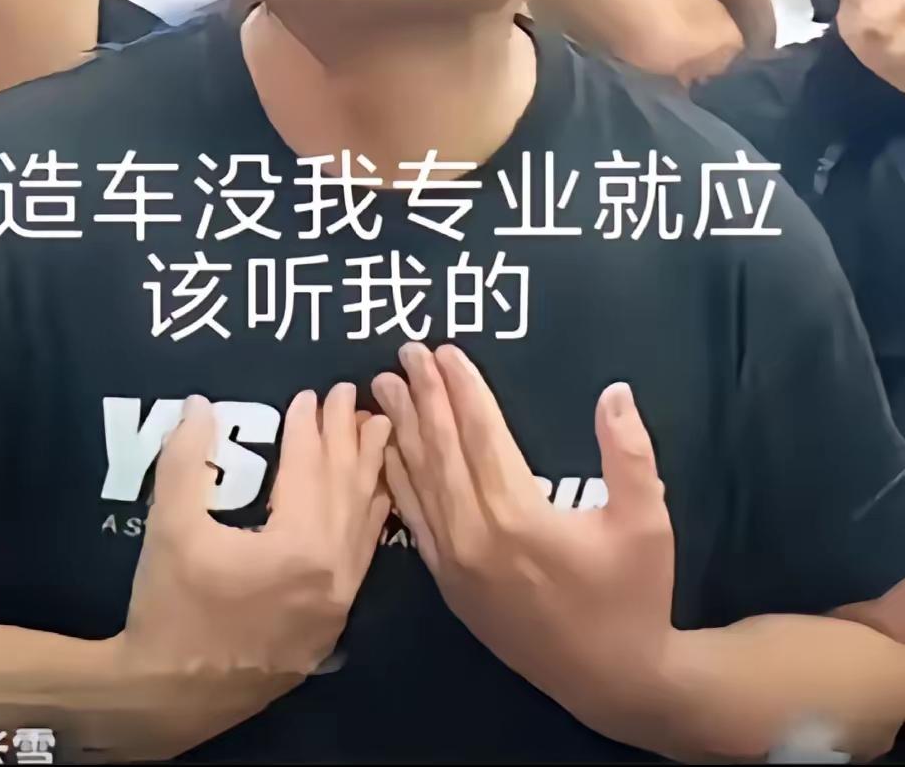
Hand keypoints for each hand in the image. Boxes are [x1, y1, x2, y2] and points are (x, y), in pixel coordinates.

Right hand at [114, 385, 390, 753]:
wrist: (168, 697)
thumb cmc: (169, 609)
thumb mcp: (169, 527)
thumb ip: (185, 461)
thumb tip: (200, 406)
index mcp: (298, 549)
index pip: (310, 469)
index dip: (310, 426)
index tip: (313, 392)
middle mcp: (331, 575)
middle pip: (346, 488)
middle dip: (347, 436)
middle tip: (350, 394)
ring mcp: (337, 603)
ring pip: (362, 521)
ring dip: (367, 470)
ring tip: (374, 428)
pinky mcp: (332, 623)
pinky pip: (362, 554)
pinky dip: (369, 514)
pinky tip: (372, 493)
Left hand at [373, 344, 678, 747]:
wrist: (611, 680)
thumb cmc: (634, 595)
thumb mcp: (647, 523)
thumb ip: (629, 454)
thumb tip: (614, 392)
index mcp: (520, 516)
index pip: (481, 435)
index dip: (462, 389)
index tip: (444, 351)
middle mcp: (475, 536)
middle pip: (441, 450)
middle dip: (423, 396)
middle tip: (405, 351)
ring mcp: (455, 563)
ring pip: (420, 481)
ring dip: (402, 429)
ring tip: (385, 386)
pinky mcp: (447, 583)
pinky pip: (414, 519)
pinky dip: (400, 479)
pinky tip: (389, 451)